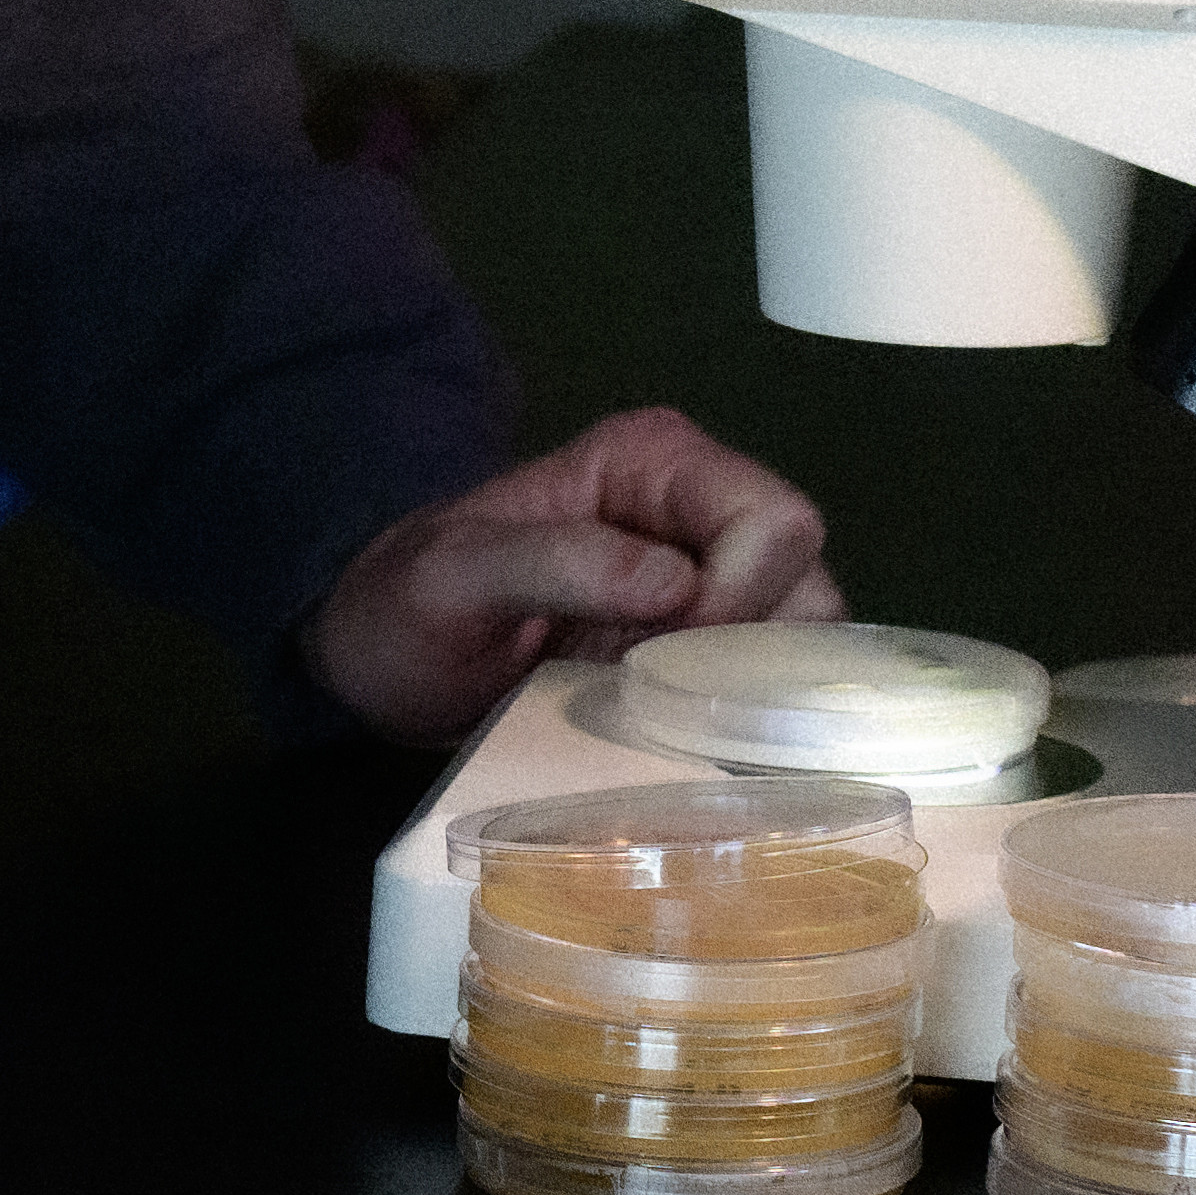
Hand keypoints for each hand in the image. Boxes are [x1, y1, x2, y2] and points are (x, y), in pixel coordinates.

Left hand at [295, 406, 829, 737]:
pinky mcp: (710, 645)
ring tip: (660, 714)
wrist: (387, 657)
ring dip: (747, 691)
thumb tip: (675, 584)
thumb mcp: (450, 578)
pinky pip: (776, 681)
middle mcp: (700, 506)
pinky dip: (742, 715)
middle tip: (657, 693)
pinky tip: (678, 733)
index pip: (772, 521)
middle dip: (749, 652)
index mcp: (652, 460)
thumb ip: (553, 563)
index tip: (663, 655)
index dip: (740, 599)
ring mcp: (713, 578)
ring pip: (807, 638)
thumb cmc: (405, 605)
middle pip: (806, 578)